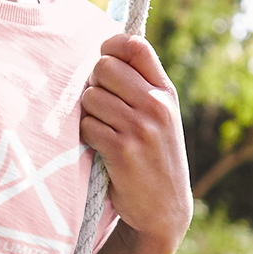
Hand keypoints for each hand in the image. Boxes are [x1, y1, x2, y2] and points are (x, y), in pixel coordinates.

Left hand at [79, 33, 193, 250]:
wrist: (164, 208)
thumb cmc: (154, 156)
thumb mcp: (162, 117)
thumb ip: (142, 86)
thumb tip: (105, 54)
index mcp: (165, 92)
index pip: (136, 45)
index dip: (111, 47)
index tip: (104, 62)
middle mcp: (156, 106)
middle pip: (104, 67)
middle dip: (93, 84)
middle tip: (101, 106)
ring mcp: (140, 128)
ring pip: (90, 97)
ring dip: (88, 114)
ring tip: (103, 130)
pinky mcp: (121, 151)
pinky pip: (87, 126)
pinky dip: (87, 136)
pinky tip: (100, 147)